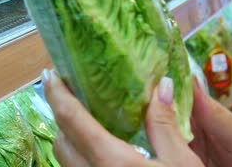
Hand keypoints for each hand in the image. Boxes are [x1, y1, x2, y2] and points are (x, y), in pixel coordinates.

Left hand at [42, 69, 201, 166]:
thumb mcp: (182, 163)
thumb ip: (164, 124)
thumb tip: (161, 85)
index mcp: (110, 161)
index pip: (70, 119)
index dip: (56, 93)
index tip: (49, 73)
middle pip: (60, 141)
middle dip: (63, 117)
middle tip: (75, 98)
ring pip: (65, 162)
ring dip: (70, 141)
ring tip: (88, 124)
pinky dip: (80, 160)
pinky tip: (100, 154)